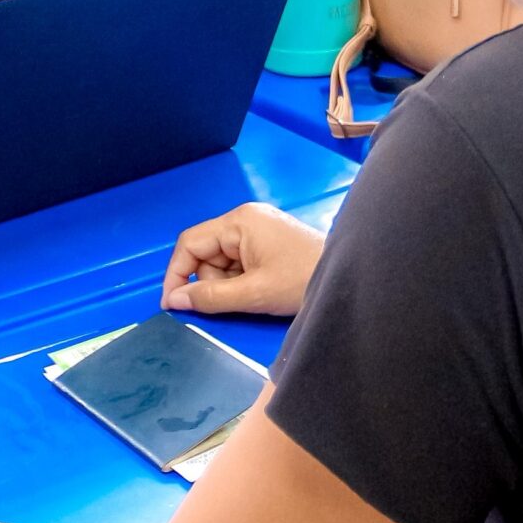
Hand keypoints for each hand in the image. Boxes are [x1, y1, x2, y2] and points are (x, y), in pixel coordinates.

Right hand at [161, 203, 326, 317]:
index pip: (191, 243)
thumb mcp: (252, 294)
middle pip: (206, 253)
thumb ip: (209, 297)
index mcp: (239, 221)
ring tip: (255, 296)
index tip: (173, 304)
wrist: (349, 279)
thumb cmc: (302, 280)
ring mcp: (259, 230)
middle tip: (232, 302)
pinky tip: (260, 291)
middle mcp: (246, 219)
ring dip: (228, 284)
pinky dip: (242, 281)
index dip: (176, 273)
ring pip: (222, 262)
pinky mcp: (269, 243)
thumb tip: (174, 301)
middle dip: (210, 282)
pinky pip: (240, 263)